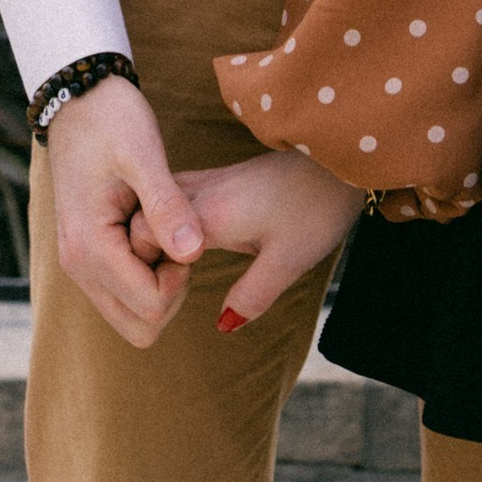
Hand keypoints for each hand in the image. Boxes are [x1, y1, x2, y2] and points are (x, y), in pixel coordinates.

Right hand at [46, 75, 205, 348]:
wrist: (78, 96)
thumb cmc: (111, 118)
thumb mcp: (144, 154)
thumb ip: (167, 206)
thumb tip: (193, 255)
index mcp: (90, 248)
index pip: (149, 307)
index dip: (181, 280)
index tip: (186, 233)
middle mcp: (78, 266)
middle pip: (139, 326)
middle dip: (171, 293)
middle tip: (180, 237)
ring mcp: (80, 263)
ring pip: (130, 313)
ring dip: (159, 284)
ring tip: (168, 229)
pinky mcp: (89, 253)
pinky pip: (123, 290)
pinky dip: (147, 273)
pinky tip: (156, 228)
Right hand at [131, 150, 365, 331]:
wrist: (340, 155)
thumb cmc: (319, 208)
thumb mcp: (290, 261)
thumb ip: (253, 295)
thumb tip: (222, 326)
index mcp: (212, 213)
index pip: (143, 235)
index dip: (142, 266)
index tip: (168, 288)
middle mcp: (203, 192)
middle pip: (142, 219)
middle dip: (141, 256)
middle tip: (169, 286)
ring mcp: (212, 180)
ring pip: (158, 206)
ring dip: (155, 237)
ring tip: (174, 270)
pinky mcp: (224, 178)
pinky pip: (177, 197)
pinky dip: (170, 221)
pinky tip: (188, 242)